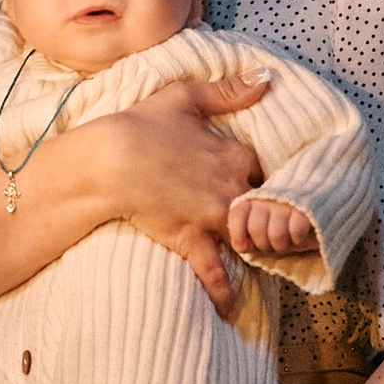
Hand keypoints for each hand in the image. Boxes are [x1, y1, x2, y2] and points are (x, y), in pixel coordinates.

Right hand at [97, 74, 268, 307]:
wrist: (109, 159)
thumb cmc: (143, 123)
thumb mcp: (186, 97)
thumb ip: (229, 91)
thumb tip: (268, 77)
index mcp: (235, 155)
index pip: (269, 171)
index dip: (268, 181)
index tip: (265, 188)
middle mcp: (232, 189)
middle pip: (266, 210)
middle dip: (269, 219)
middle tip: (274, 229)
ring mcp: (213, 218)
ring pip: (248, 239)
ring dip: (255, 249)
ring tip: (263, 262)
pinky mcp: (190, 240)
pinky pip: (213, 270)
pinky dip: (222, 288)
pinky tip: (229, 305)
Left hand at [227, 190, 315, 263]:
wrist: (322, 200)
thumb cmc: (286, 220)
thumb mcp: (264, 225)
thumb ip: (248, 232)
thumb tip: (240, 247)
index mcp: (254, 200)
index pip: (238, 214)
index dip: (238, 234)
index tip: (244, 247)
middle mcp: (269, 198)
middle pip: (257, 229)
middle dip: (264, 245)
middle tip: (274, 243)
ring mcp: (288, 203)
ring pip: (276, 234)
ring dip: (282, 245)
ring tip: (288, 240)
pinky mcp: (307, 208)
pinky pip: (296, 231)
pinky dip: (299, 239)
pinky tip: (302, 235)